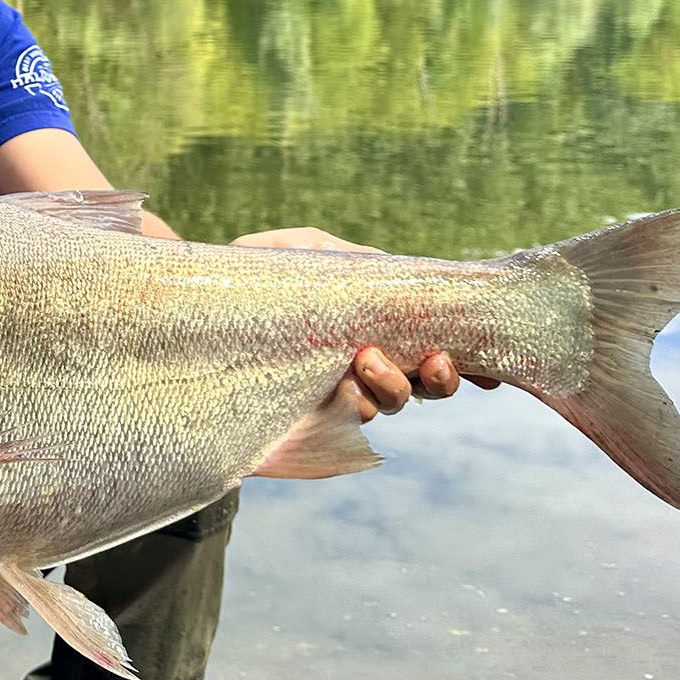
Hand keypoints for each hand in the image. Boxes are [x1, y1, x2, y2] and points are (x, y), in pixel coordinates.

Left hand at [232, 226, 501, 420]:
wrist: (187, 305)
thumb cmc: (252, 273)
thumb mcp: (310, 251)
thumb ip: (362, 263)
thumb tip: (410, 277)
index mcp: (376, 328)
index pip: (434, 348)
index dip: (472, 363)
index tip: (492, 368)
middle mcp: (363, 366)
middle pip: (426, 388)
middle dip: (440, 378)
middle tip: (429, 359)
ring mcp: (333, 396)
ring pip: (388, 407)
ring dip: (393, 388)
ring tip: (366, 361)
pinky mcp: (301, 420)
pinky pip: (341, 427)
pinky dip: (350, 410)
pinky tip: (339, 390)